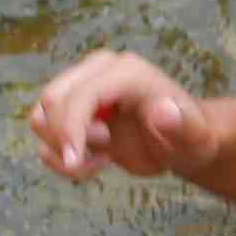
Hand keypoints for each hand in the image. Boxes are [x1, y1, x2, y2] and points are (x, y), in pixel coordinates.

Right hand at [24, 48, 221, 182]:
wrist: (181, 141)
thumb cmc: (190, 137)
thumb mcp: (194, 136)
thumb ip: (182, 124)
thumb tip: (163, 111)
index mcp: (125, 71)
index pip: (80, 95)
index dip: (70, 128)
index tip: (73, 164)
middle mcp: (98, 71)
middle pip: (51, 101)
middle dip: (66, 138)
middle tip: (103, 156)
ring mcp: (82, 87)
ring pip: (40, 116)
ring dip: (61, 147)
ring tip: (100, 157)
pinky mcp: (72, 107)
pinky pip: (44, 133)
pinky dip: (61, 155)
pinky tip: (95, 159)